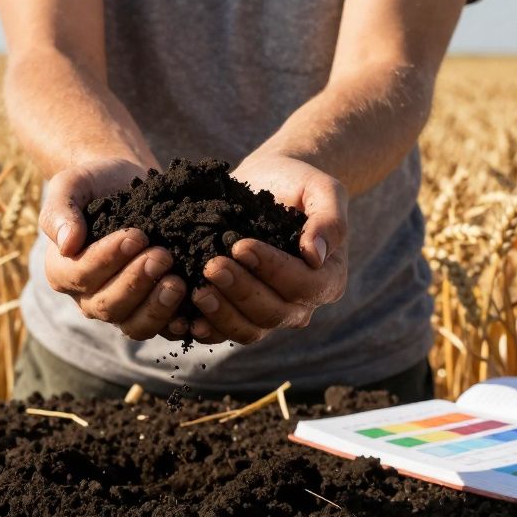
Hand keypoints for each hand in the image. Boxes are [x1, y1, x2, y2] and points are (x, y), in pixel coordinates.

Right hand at [40, 157, 189, 340]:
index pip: (82, 274)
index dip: (108, 259)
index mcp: (63, 271)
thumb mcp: (70, 186)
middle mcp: (88, 298)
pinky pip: (160, 328)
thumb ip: (60, 211)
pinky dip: (175, 324)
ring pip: (133, 325)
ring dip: (156, 308)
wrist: (126, 184)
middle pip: (108, 305)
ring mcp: (120, 309)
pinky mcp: (149, 311)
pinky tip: (192, 312)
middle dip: (136, 282)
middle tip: (162, 256)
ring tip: (178, 283)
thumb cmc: (94, 184)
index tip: (136, 235)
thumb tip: (67, 244)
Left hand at [189, 154, 347, 343]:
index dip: (273, 270)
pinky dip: (206, 329)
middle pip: (274, 313)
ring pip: (249, 330)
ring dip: (222, 314)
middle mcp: (300, 305)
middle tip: (212, 266)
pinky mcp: (239, 314)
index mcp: (327, 280)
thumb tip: (315, 256)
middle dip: (241, 292)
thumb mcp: (321, 190)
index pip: (303, 286)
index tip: (241, 246)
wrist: (268, 182)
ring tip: (198, 291)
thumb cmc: (298, 184)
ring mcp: (269, 313)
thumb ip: (330, 220)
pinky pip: (224, 333)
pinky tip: (186, 317)